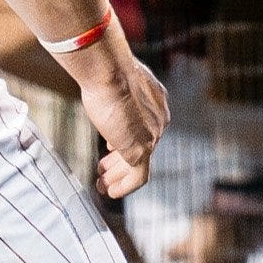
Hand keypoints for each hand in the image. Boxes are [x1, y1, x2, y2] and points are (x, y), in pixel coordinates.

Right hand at [72, 44, 169, 197]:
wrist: (110, 70)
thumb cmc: (105, 70)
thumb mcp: (113, 82)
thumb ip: (114, 93)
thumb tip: (103, 96)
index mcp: (155, 102)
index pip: (142, 128)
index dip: (123, 139)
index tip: (108, 148)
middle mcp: (158, 120)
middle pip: (141, 146)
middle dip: (121, 161)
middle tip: (104, 170)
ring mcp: (152, 136)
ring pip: (139, 164)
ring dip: (120, 177)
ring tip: (105, 185)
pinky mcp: (142, 149)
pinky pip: (138, 176)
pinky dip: (125, 186)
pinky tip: (110, 192)